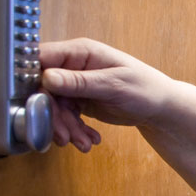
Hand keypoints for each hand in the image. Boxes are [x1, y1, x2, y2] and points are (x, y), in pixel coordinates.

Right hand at [40, 38, 183, 151]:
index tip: (35, 104)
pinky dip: (75, 130)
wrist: (161, 107)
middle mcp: (74, 65)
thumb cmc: (146, 88)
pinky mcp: (79, 99)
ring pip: (54, 106)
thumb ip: (80, 82)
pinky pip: (66, 115)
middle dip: (54, 115)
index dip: (33, 80)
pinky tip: (90, 139)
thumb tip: (48, 77)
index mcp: (81, 52)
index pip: (42, 59)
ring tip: (83, 143)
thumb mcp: (114, 85)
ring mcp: (75, 83)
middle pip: (45, 88)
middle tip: (65, 136)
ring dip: (66, 127)